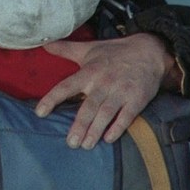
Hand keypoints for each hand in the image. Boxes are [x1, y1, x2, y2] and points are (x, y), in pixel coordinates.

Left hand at [35, 33, 174, 148]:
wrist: (150, 52)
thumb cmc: (115, 52)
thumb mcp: (89, 48)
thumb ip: (65, 49)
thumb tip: (44, 44)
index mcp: (89, 72)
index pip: (66, 86)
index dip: (52, 99)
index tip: (40, 113)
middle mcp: (103, 82)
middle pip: (88, 106)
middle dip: (79, 125)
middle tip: (71, 143)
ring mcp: (121, 91)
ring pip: (106, 113)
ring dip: (95, 130)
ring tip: (86, 145)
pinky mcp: (136, 99)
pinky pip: (126, 116)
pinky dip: (118, 128)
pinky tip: (109, 139)